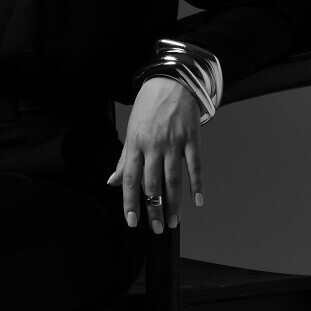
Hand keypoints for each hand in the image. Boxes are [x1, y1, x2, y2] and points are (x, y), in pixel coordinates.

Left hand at [106, 76, 204, 233]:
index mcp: (136, 145)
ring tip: (174, 222)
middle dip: (154, 209)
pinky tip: (197, 201)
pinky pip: (195, 165)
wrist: (171, 81)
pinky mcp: (191, 138)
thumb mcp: (131, 132)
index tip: (132, 221)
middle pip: (152, 184)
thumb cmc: (148, 108)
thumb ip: (124, 160)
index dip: (130, 202)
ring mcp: (174, 142)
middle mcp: (153, 145)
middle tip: (157, 228)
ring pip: (173, 179)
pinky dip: (197, 184)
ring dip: (174, 203)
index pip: (131, 180)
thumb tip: (112, 182)